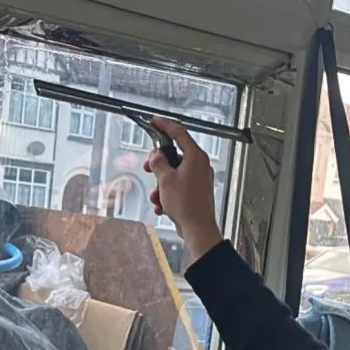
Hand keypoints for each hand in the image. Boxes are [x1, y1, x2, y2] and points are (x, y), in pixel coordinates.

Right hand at [145, 117, 222, 262]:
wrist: (198, 228)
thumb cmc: (186, 204)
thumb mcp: (165, 179)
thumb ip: (158, 163)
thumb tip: (156, 156)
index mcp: (196, 157)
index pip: (179, 133)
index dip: (165, 125)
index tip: (155, 121)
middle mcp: (200, 165)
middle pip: (174, 156)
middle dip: (158, 165)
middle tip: (149, 169)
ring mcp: (200, 179)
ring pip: (174, 174)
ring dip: (161, 184)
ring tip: (157, 197)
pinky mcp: (197, 191)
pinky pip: (178, 186)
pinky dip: (168, 194)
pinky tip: (163, 206)